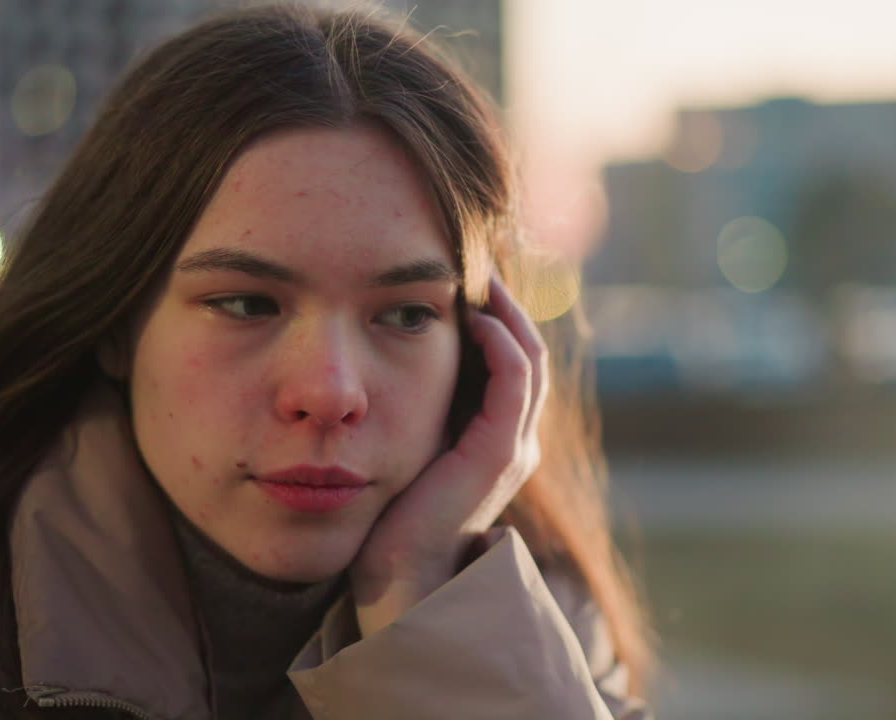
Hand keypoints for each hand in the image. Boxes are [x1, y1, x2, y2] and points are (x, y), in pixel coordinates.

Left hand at [349, 273, 547, 636]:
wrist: (394, 580)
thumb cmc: (385, 517)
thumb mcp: (396, 446)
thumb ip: (399, 406)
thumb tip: (367, 356)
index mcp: (494, 436)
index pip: (509, 355)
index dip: (491, 308)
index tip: (456, 268)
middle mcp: (514, 438)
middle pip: (526, 347)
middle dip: (503, 297)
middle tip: (472, 252)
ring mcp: (512, 446)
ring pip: (528, 356)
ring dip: (506, 307)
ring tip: (477, 267)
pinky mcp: (497, 454)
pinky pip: (514, 380)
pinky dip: (500, 341)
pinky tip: (473, 312)